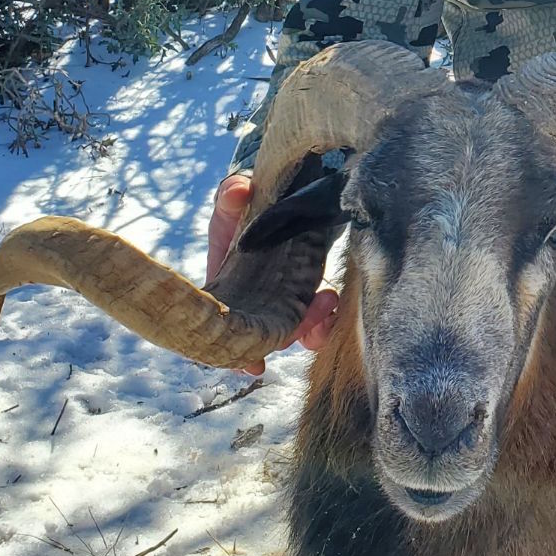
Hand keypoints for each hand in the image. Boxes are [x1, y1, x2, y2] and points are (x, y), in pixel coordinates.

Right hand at [204, 174, 340, 366]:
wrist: (277, 195)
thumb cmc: (244, 204)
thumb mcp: (232, 198)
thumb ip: (231, 195)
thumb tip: (238, 190)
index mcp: (224, 289)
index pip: (224, 330)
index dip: (236, 352)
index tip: (252, 365)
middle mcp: (250, 302)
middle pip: (265, 336)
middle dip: (288, 336)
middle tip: (310, 319)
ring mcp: (277, 300)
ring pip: (292, 329)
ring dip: (311, 327)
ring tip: (328, 299)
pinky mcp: (301, 292)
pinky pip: (312, 314)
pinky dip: (323, 317)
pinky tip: (332, 302)